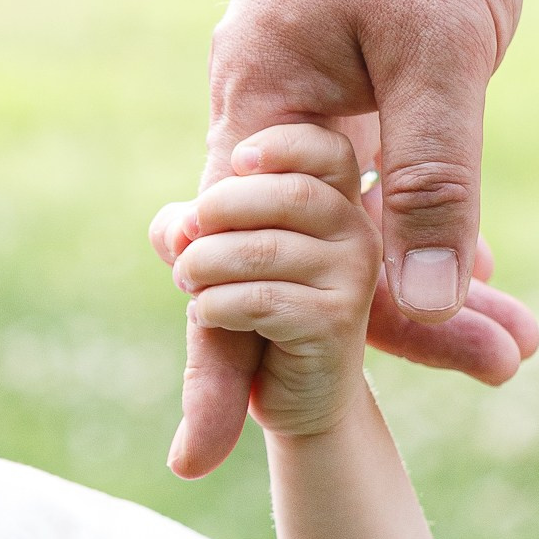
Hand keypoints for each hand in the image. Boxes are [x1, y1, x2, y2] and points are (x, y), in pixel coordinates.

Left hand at [153, 125, 381, 441]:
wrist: (297, 393)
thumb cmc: (257, 310)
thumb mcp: (221, 253)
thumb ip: (195, 224)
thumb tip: (179, 225)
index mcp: (338, 202)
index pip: (327, 150)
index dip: (282, 144)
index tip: (237, 162)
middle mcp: (359, 234)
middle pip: (288, 195)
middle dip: (219, 212)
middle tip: (185, 246)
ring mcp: (355, 278)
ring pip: (264, 250)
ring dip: (205, 265)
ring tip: (188, 282)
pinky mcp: (337, 324)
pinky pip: (260, 299)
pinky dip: (216, 305)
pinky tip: (207, 316)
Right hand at [175, 0, 535, 475]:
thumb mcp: (439, 56)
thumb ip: (430, 177)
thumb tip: (424, 303)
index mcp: (259, 113)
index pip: (229, 268)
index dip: (221, 365)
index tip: (203, 454)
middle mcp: (268, 129)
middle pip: (302, 270)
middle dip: (387, 336)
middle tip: (506, 367)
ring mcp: (307, 124)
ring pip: (348, 243)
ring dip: (426, 294)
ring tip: (519, 342)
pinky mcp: (351, 113)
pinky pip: (375, 203)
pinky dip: (426, 238)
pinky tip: (484, 276)